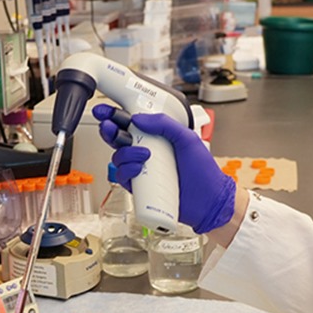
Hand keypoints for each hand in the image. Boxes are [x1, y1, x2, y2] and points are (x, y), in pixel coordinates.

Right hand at [92, 105, 235, 233]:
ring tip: (144, 155)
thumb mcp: (187, 139)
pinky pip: (123, 176)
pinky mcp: (139, 187)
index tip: (104, 112)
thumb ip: (165, 124)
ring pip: (118, 157)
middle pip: (118, 139)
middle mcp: (147, 151)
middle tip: (111, 129)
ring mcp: (142, 169)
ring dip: (125, 153)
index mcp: (157, 137)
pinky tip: (139, 169)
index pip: (132, 123)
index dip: (115, 117)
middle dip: (110, 131)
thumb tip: (139, 118)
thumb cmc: (203, 172)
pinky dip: (127, 170)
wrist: (208, 201)